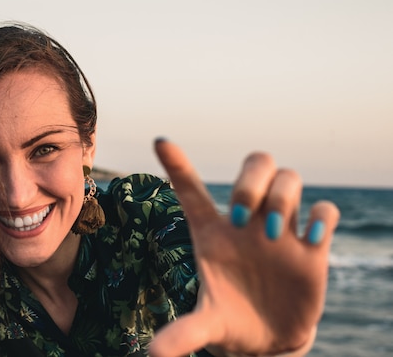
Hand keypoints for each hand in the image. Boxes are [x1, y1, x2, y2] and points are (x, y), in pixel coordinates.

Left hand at [149, 140, 338, 356]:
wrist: (268, 338)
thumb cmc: (230, 320)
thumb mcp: (206, 326)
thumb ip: (183, 334)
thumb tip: (152, 356)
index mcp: (213, 231)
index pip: (192, 189)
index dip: (177, 163)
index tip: (160, 142)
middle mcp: (248, 221)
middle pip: (255, 165)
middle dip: (251, 181)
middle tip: (243, 217)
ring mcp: (282, 229)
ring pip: (290, 178)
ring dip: (283, 197)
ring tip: (272, 236)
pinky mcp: (312, 246)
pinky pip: (325, 210)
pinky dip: (322, 217)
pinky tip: (313, 240)